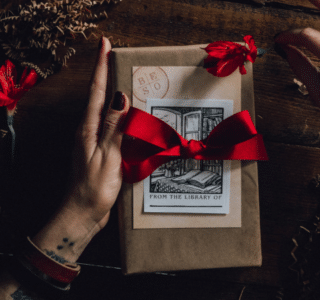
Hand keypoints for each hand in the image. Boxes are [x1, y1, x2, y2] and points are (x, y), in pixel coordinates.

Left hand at [31, 37, 127, 261]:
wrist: (83, 214)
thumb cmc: (93, 189)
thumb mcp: (106, 157)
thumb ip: (113, 127)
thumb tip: (120, 97)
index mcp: (88, 129)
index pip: (97, 91)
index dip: (101, 66)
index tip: (105, 45)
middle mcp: (89, 130)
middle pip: (99, 95)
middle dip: (106, 73)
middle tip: (116, 56)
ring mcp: (95, 140)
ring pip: (106, 110)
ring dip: (115, 93)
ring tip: (126, 80)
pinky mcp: (102, 151)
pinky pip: (113, 126)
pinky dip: (122, 116)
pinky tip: (132, 118)